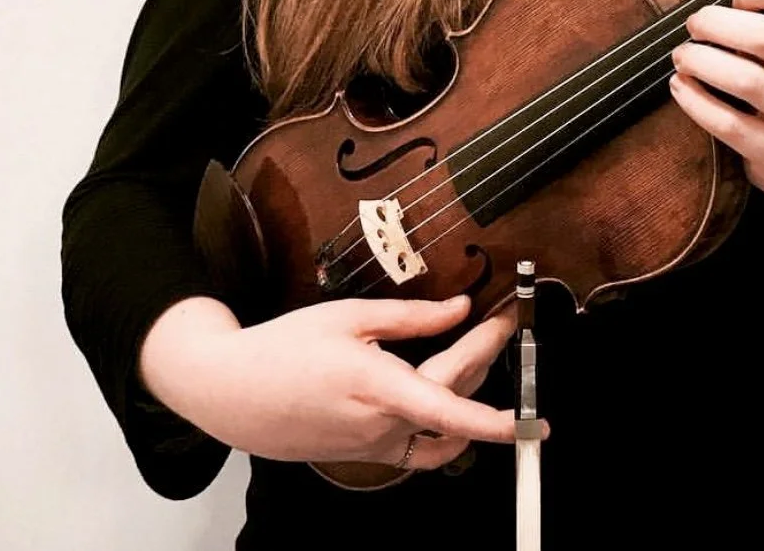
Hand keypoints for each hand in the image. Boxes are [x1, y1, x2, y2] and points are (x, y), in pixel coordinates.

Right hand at [139, 293, 546, 471]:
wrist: (231, 393)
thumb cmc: (285, 347)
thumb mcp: (348, 317)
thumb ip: (411, 316)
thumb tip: (461, 307)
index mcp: (378, 386)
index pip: (449, 407)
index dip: (495, 419)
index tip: (533, 421)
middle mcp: (381, 426)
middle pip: (454, 400)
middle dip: (485, 359)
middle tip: (500, 320)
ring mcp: (374, 447)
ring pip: (441, 428)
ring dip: (469, 395)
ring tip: (478, 351)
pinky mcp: (366, 457)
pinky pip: (420, 448)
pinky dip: (445, 426)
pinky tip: (448, 395)